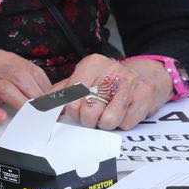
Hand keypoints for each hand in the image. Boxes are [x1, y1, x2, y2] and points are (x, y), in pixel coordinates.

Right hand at [0, 49, 51, 123]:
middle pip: (20, 77)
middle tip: (45, 112)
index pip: (31, 71)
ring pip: (3, 87)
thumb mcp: (2, 73)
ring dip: (20, 102)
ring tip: (30, 114)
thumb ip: (22, 81)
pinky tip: (0, 116)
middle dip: (36, 96)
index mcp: (3, 58)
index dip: (46, 88)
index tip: (54, 103)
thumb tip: (48, 97)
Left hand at [52, 54, 171, 129]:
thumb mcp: (84, 78)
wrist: (146, 76)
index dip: (72, 111)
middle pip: (88, 112)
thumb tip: (42, 104)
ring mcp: (130, 83)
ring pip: (107, 121)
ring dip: (105, 123)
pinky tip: (123, 111)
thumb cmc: (109, 81)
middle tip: (93, 115)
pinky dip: (122, 123)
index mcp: (91, 64)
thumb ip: (63, 90)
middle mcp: (111, 70)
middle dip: (88, 120)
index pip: (71, 98)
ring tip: (107, 113)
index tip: (77, 110)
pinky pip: (125, 124)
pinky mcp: (145, 96)